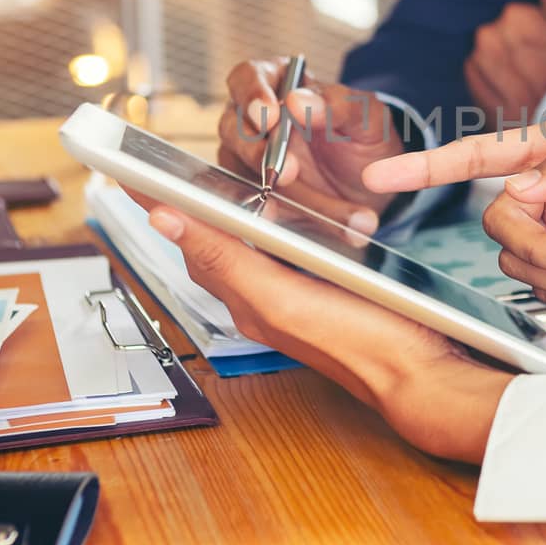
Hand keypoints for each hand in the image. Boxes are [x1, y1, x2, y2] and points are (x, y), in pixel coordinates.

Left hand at [131, 192, 510, 463]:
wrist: (418, 375)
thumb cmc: (360, 343)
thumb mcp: (283, 297)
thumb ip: (225, 259)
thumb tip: (166, 219)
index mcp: (246, 297)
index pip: (187, 239)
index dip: (157, 202)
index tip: (127, 170)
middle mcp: (262, 298)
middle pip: (211, 242)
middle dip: (186, 204)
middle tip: (160, 169)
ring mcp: (291, 296)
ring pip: (243, 246)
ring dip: (223, 214)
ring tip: (203, 185)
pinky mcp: (321, 292)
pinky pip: (278, 252)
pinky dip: (267, 225)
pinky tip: (276, 214)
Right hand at [220, 58, 404, 233]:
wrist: (373, 189)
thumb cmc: (365, 140)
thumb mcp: (367, 119)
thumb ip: (339, 104)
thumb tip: (296, 100)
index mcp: (279, 84)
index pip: (246, 76)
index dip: (251, 94)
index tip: (269, 116)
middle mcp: (254, 121)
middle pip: (232, 128)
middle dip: (258, 153)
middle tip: (288, 172)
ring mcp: (248, 160)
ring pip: (243, 173)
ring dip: (279, 193)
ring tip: (317, 208)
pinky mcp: (253, 195)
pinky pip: (256, 206)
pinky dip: (282, 217)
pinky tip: (308, 225)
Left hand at [464, 0, 545, 127]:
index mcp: (517, 18)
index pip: (513, 13)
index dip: (531, 30)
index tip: (544, 44)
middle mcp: (493, 38)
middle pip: (495, 33)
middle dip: (512, 46)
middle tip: (535, 64)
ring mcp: (483, 68)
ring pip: (482, 54)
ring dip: (498, 63)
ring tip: (524, 78)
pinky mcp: (478, 94)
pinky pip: (474, 78)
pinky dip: (488, 81)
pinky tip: (510, 89)